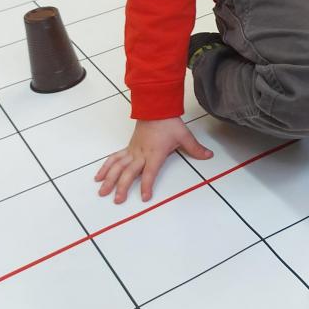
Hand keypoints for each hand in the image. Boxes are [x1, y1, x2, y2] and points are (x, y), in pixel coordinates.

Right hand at [95, 118, 212, 203]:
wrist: (155, 108)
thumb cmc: (169, 123)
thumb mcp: (184, 136)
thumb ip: (195, 149)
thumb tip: (209, 156)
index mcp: (155, 153)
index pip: (150, 172)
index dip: (147, 185)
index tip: (145, 197)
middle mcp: (141, 154)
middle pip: (129, 172)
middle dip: (123, 187)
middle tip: (118, 200)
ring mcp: (132, 151)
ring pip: (118, 166)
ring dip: (110, 179)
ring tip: (102, 192)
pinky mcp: (128, 148)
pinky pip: (115, 158)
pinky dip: (106, 167)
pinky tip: (99, 177)